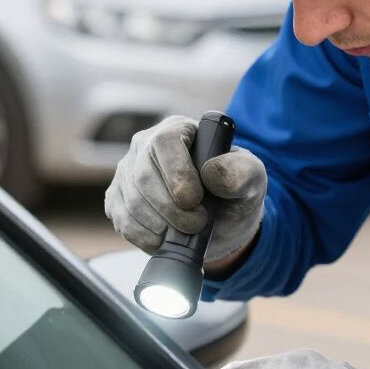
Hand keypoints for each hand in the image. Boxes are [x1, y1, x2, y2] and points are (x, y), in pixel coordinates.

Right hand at [104, 115, 265, 260]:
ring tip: (186, 231)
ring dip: (161, 225)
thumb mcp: (252, 180)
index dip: (177, 173)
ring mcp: (127, 173)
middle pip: (144, 176)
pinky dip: (146, 237)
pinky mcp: (117, 201)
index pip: (164, 142)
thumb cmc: (234, 193)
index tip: (194, 200)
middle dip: (172, 209)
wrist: (220, 224)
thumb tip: (212, 173)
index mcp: (179, 130)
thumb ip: (242, 172)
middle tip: (197, 224)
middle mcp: (145, 146)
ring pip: (132, 201)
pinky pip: (123, 221)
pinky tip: (166, 238)